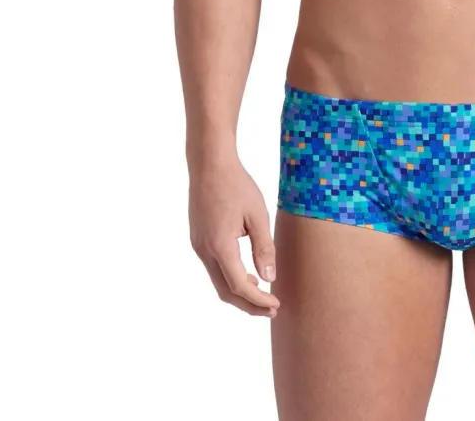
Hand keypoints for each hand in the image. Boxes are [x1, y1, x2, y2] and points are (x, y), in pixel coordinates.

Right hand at [188, 156, 280, 317]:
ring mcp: (198, 246)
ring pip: (217, 281)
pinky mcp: (198, 239)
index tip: (276, 304)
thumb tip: (269, 278)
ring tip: (262, 293)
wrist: (210, 165)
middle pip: (225, 291)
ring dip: (238, 292)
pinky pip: (213, 267)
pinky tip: (247, 273)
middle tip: (271, 309)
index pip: (239, 286)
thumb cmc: (236, 186)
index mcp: (220, 246)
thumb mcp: (257, 215)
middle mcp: (204, 250)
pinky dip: (230, 277)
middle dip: (248, 305)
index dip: (258, 300)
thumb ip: (264, 248)